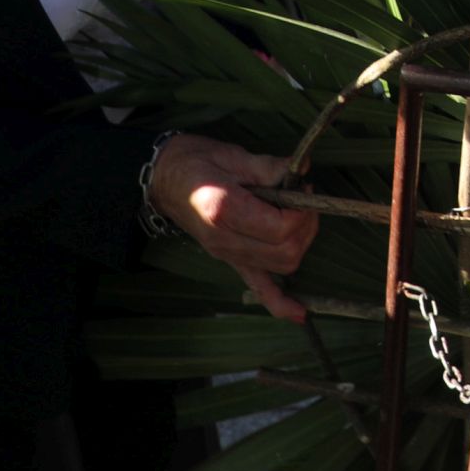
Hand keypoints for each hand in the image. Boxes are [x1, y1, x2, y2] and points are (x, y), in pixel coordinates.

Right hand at [147, 134, 318, 321]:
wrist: (163, 178)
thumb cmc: (193, 161)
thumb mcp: (231, 156)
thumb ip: (268, 167)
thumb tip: (302, 169)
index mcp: (225, 211)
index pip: (280, 228)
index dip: (302, 211)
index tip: (303, 189)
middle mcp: (226, 239)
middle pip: (285, 252)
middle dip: (305, 227)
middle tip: (304, 199)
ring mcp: (227, 254)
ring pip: (281, 267)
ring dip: (301, 245)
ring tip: (299, 217)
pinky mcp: (230, 260)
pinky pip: (258, 289)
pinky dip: (281, 304)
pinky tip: (300, 315)